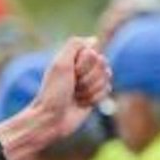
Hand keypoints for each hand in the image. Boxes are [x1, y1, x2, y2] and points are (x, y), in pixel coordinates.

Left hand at [6, 37, 111, 153]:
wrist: (52, 119)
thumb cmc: (54, 92)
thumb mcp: (60, 64)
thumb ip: (74, 45)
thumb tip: (93, 40)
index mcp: (73, 57)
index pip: (93, 53)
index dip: (83, 65)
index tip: (69, 74)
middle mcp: (83, 67)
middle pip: (103, 64)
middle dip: (88, 78)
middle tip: (72, 86)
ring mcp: (90, 80)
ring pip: (107, 77)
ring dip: (90, 89)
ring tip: (75, 95)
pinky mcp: (95, 94)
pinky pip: (108, 90)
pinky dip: (94, 98)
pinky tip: (82, 103)